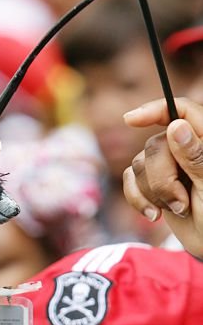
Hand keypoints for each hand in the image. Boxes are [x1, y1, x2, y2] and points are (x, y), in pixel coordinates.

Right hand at [123, 97, 202, 255]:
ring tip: (177, 209)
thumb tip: (176, 126)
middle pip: (154, 146)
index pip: (181, 110)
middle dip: (161, 178)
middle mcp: (183, 148)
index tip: (131, 119)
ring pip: (139, 165)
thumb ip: (195, 155)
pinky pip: (130, 181)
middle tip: (181, 202)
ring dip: (153, 193)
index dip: (156, 110)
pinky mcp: (152, 185)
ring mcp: (167, 167)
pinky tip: (154, 215)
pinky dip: (137, 199)